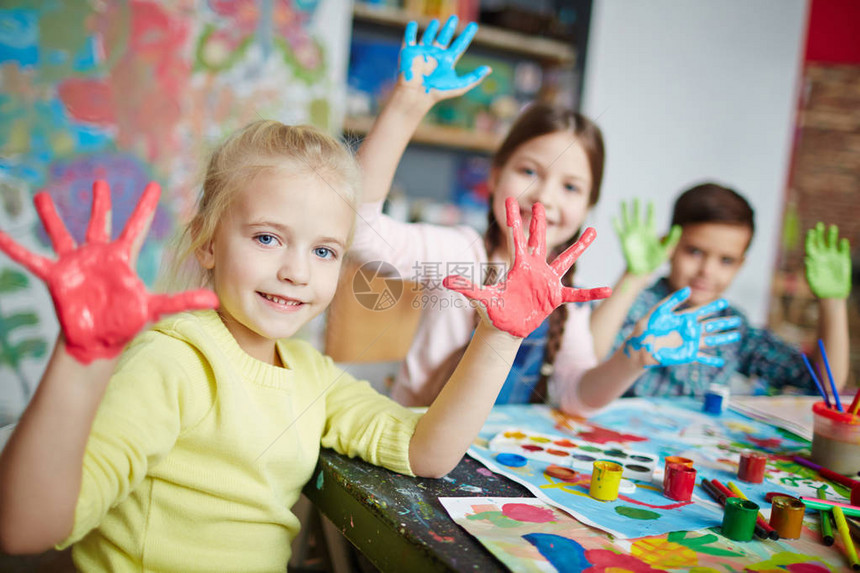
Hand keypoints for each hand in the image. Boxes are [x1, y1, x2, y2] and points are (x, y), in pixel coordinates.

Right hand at [0, 180, 218, 363]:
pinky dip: (15, 249)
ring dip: (51, 216)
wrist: (98, 342)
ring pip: (62, 233)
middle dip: (101, 202)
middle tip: (101, 181)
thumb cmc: (126, 324)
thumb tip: (215, 300)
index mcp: (122, 258)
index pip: (136, 226)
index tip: (155, 186)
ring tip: (40, 196)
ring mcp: (76, 264)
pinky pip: (31, 259)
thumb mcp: (155, 309)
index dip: (145, 206)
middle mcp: (98, 255)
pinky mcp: (56, 276)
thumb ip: (183, 301)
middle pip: (100, 222)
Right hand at [398, 15, 490, 100]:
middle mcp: (436, 55)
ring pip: (428, 37)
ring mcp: (423, 53)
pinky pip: (409, 38)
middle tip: (454, 18)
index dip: (467, 35)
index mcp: (447, 61)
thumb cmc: (437, 92)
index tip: (474, 26)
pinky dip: (410, 31)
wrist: (416, 95)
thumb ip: (474, 78)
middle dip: (449, 27)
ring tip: (435, 21)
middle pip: (444, 37)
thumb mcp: (459, 86)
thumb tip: (489, 69)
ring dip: (431, 29)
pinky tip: (413, 24)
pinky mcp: (409, 52)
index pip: (460, 45)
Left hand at [443, 198, 611, 337]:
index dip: (514, 219)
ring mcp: (547, 282)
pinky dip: (591, 293)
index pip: (516, 237)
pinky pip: (577, 295)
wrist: (505, 329)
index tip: (511, 200)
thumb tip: (445, 280)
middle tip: (541, 204)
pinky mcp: (555, 297)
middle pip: (540, 241)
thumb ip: (466, 287)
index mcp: (519, 266)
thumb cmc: (494, 313)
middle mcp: (535, 269)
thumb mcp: (481, 298)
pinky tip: (607, 289)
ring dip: (579, 247)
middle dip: (541, 222)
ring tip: (593, 232)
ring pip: (566, 260)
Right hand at [613, 199, 680, 275]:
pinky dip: (616, 224)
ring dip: (625, 211)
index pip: (650, 218)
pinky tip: (613, 216)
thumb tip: (678, 227)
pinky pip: (619, 230)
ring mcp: (631, 235)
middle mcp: (640, 232)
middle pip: (638, 216)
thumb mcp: (665, 250)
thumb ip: (671, 239)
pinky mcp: (624, 241)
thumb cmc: (655, 261)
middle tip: (636, 197)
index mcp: (650, 233)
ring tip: (623, 201)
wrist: (642, 270)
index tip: (650, 201)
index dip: (650, 210)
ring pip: (627, 220)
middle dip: (637, 207)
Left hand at [624, 288, 740, 367]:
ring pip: (710, 340)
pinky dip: (711, 360)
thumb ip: (671, 301)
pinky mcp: (686, 355)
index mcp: (683, 318)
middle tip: (737, 321)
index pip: (701, 311)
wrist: (639, 348)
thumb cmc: (645, 328)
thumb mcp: (657, 312)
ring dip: (723, 338)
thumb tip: (688, 290)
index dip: (713, 306)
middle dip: (724, 323)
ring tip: (735, 336)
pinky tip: (721, 361)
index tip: (725, 302)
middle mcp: (689, 330)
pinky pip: (701, 358)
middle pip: (710, 325)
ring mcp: (689, 343)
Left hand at [805, 222, 850, 298]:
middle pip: (820, 241)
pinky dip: (843, 245)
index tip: (811, 232)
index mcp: (813, 259)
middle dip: (820, 233)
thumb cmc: (819, 289)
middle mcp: (823, 255)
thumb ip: (809, 269)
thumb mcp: (812, 280)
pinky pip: (843, 250)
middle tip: (820, 225)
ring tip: (832, 227)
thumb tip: (806, 258)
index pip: (811, 246)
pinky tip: (843, 241)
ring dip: (832, 235)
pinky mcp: (843, 260)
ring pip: (832, 243)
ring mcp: (833, 257)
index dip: (810, 238)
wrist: (832, 295)